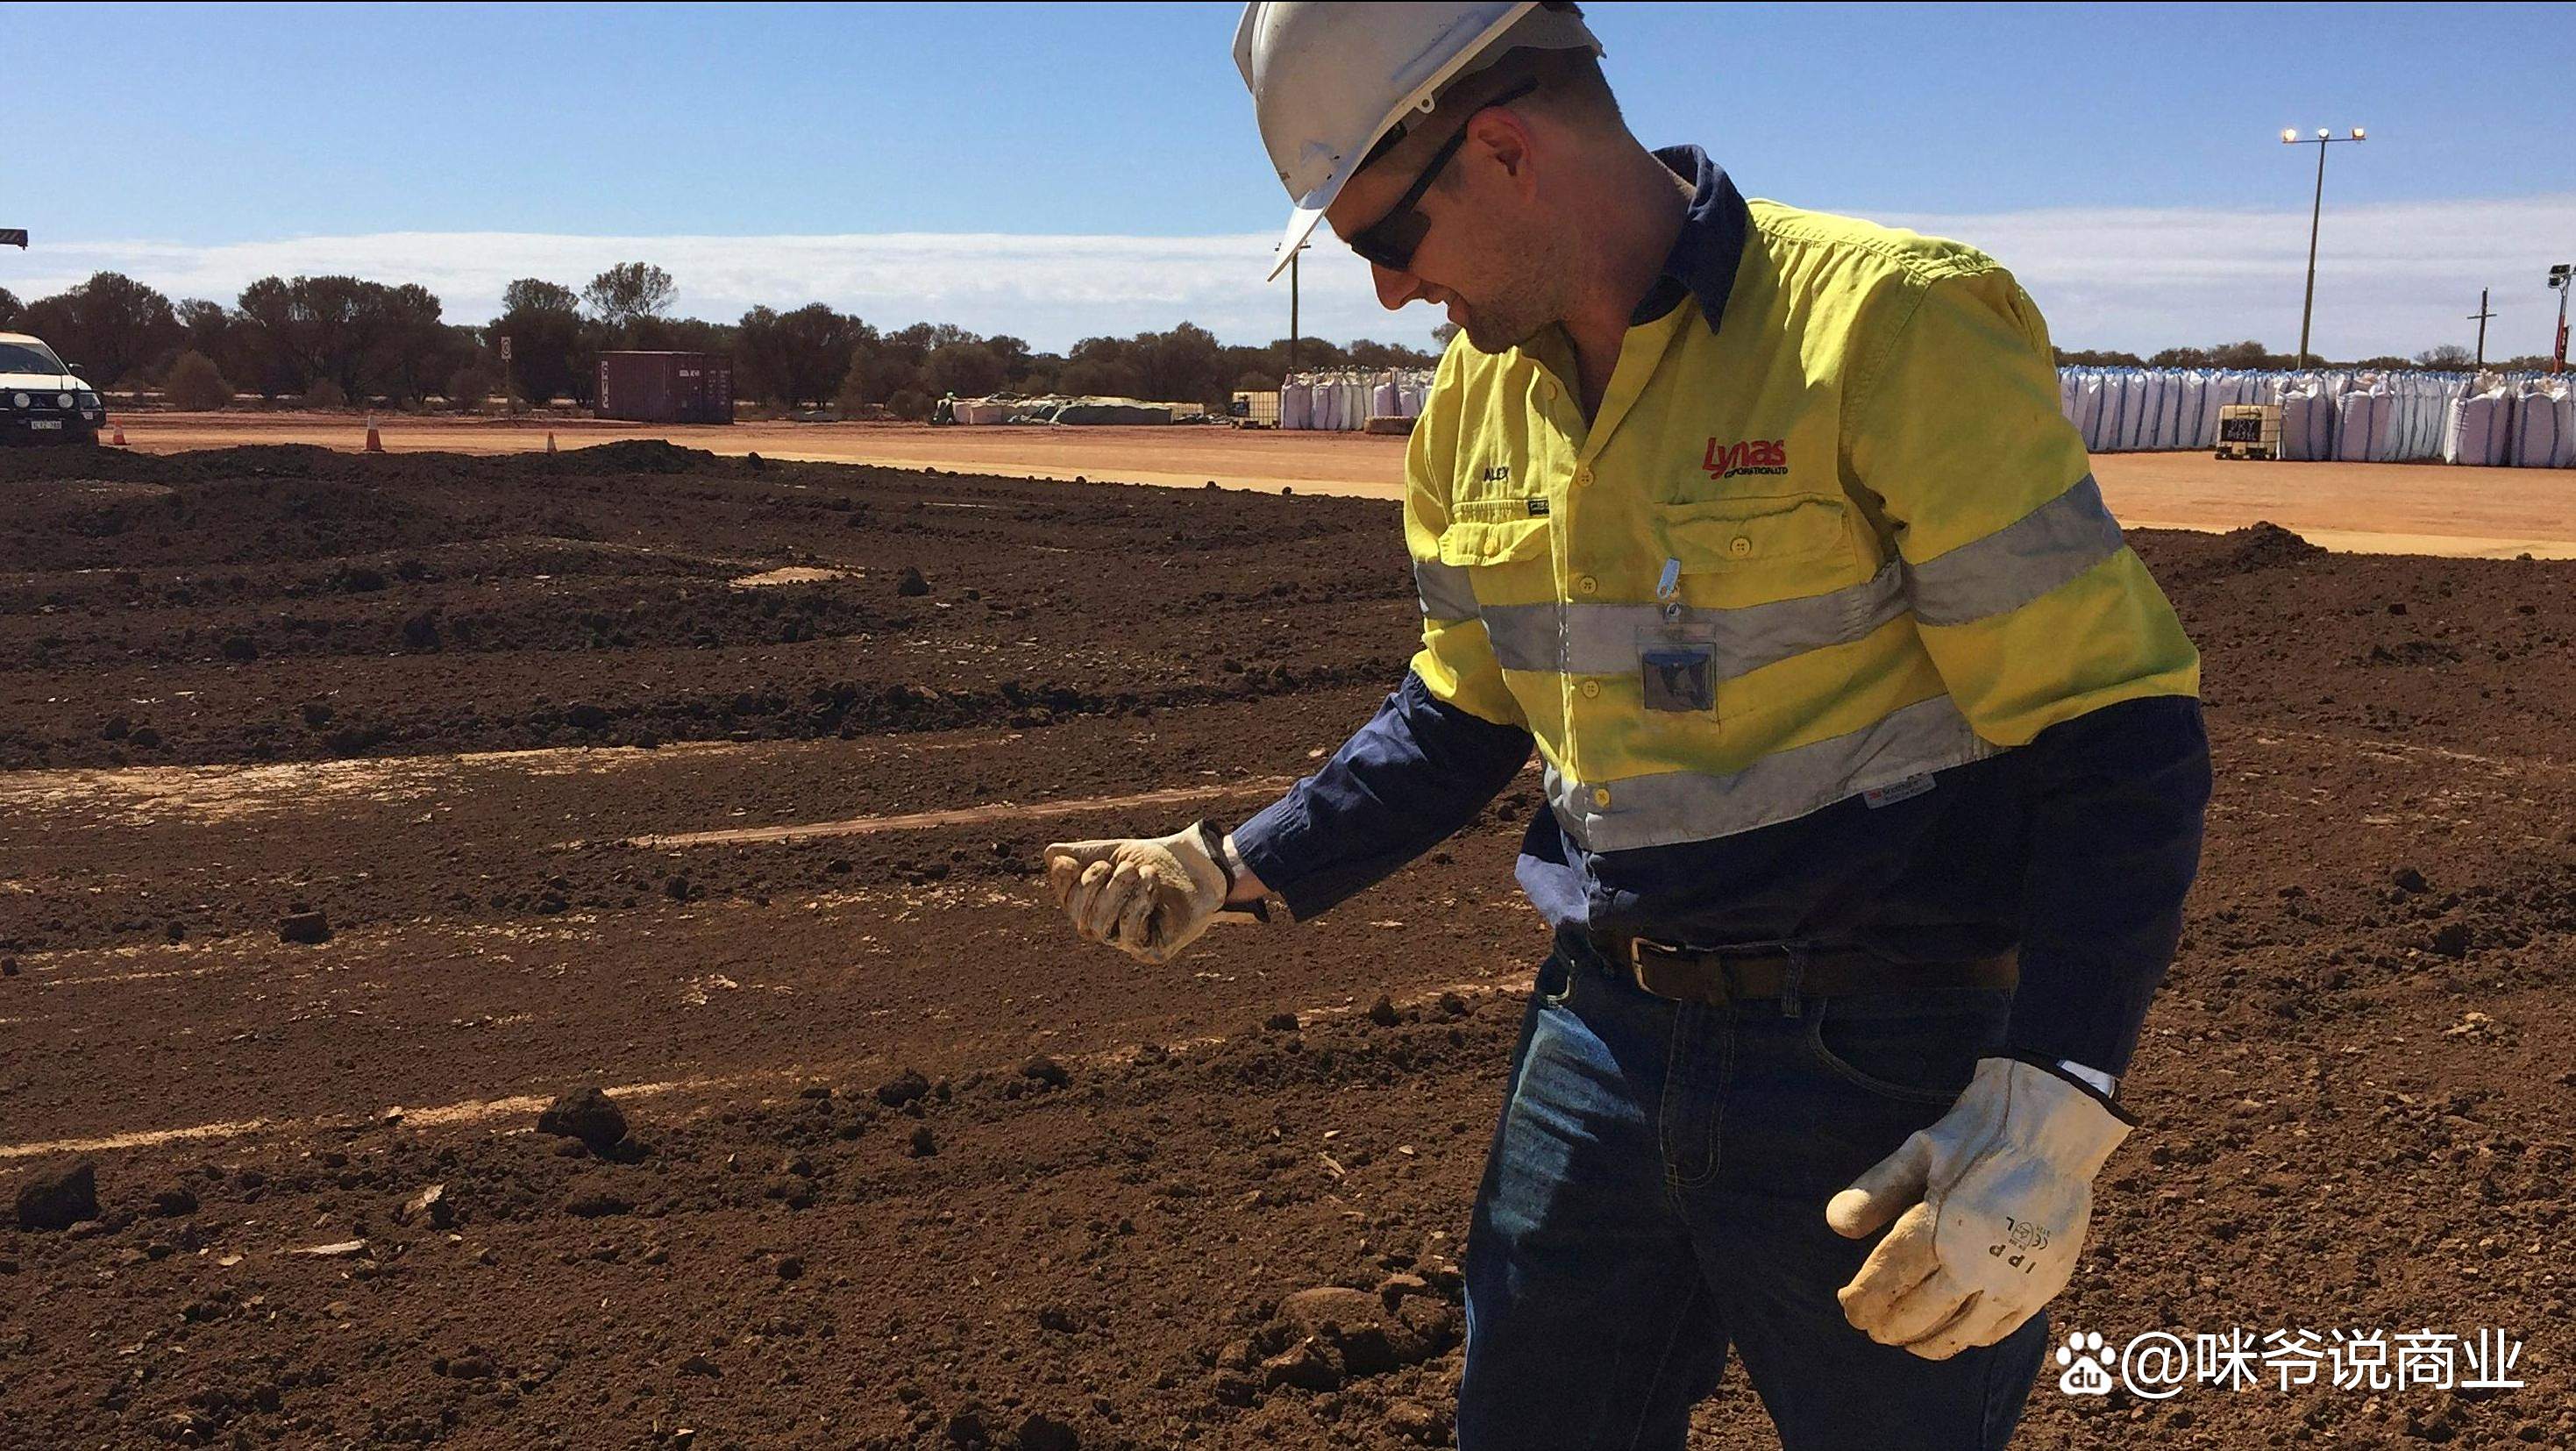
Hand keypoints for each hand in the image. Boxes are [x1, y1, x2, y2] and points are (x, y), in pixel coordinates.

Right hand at [1041, 822, 1229, 964]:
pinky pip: (1130, 935)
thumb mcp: (1119, 852)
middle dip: (1093, 888)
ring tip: (1137, 870)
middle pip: (1082, 919)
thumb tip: (1050, 855)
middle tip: (1118, 864)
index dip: (1063, 884)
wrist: (1202, 867)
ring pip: (1101, 928)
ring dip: (1117, 894)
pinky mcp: (1152, 951)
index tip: (1068, 862)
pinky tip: (1151, 883)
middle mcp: (1109, 929)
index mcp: (1097, 905)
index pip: (1068, 902)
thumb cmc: (1159, 861)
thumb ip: (1086, 853)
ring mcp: (1130, 943)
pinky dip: (1137, 905)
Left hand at [1826, 1057, 2131, 1359]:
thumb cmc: (1978, 1134)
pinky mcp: (2045, 1285)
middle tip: (1871, 1328)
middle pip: (1918, 1314)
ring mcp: (2014, 1280)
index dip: (1863, 1301)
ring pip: (1959, 1333)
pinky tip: (1956, 1333)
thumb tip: (1834, 1224)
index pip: (1887, 1282)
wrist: (2050, 1129)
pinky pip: (2001, 1329)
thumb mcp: (1919, 1151)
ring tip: (1906, 1340)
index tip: (1848, 1307)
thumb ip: (1875, 1191)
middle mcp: (1975, 1264)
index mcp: (1938, 1229)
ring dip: (1926, 1342)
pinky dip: (1971, 1338)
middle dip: (1886, 1326)